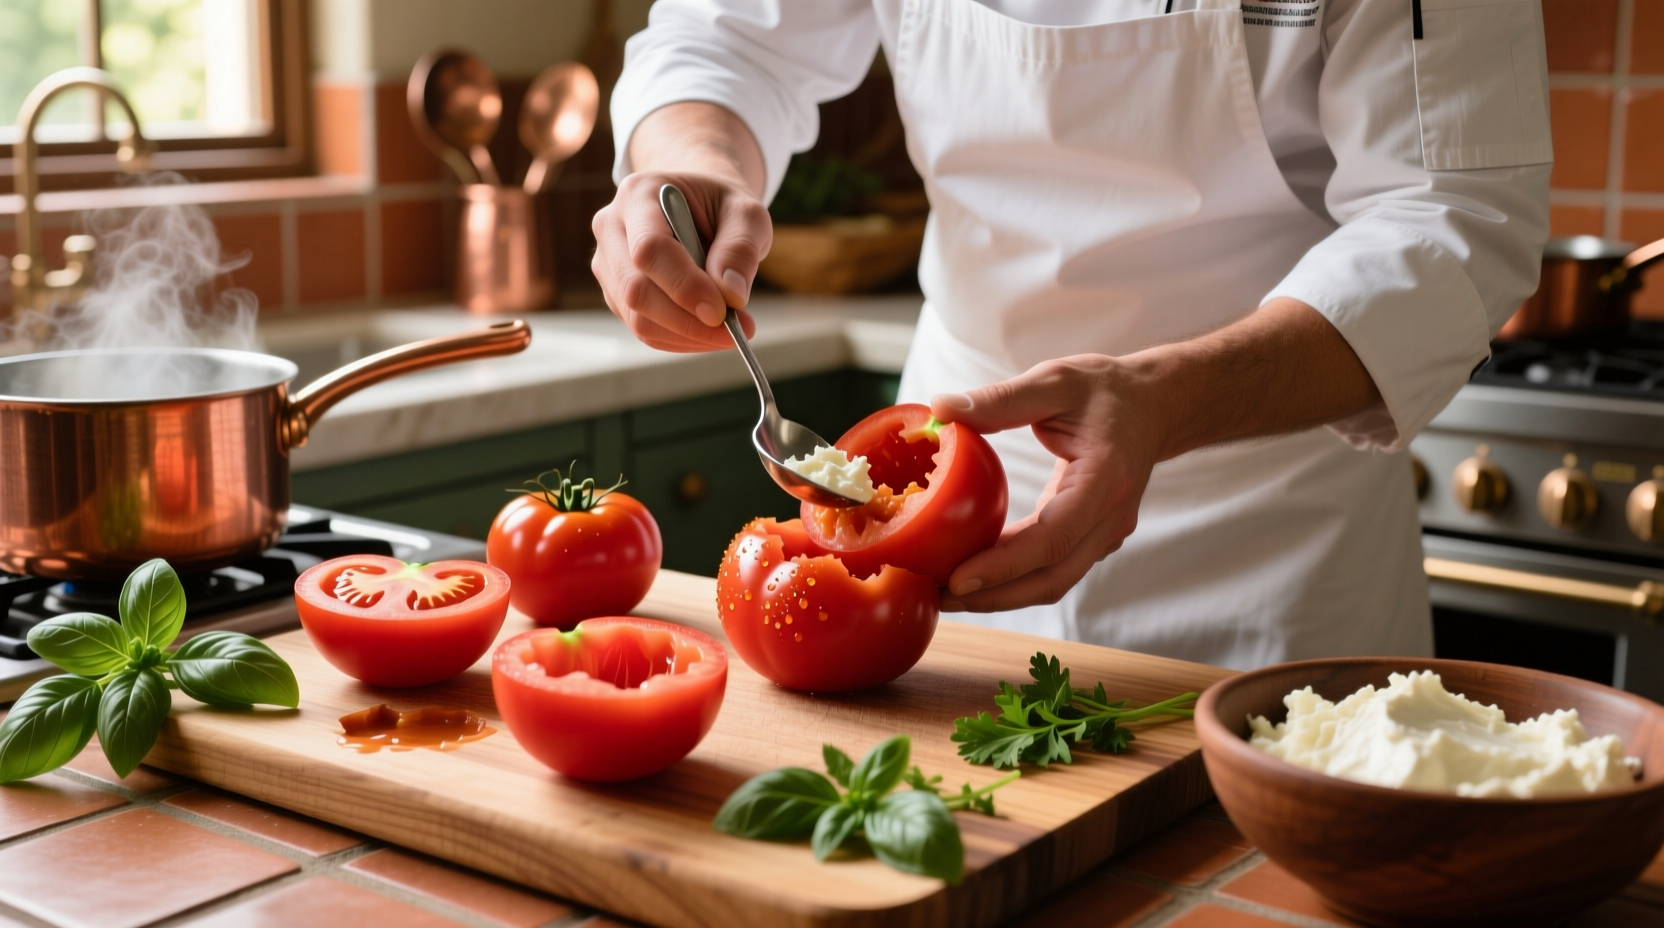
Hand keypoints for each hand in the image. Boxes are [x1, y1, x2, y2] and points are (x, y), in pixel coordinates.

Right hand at [591, 170, 767, 351]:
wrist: (699, 205)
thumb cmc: (721, 205)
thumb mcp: (746, 213)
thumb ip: (741, 248)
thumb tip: (731, 295)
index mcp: (639, 194)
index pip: (649, 249)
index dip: (683, 285)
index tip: (721, 311)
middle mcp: (611, 228)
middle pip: (636, 290)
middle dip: (688, 320)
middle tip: (735, 330)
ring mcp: (608, 264)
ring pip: (637, 318)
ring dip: (687, 335)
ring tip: (729, 331)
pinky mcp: (616, 293)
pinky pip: (643, 329)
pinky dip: (680, 339)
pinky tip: (708, 331)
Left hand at [929, 355, 1165, 612]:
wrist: (1154, 407)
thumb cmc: (1106, 391)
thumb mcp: (1055, 381)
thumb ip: (1001, 399)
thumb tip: (940, 409)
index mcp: (1104, 480)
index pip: (1053, 537)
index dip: (1004, 566)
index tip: (956, 580)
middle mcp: (1110, 518)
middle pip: (1051, 577)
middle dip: (992, 596)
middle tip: (936, 598)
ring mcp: (1105, 534)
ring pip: (1052, 582)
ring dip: (1000, 595)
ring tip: (945, 593)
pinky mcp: (1093, 539)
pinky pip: (1053, 569)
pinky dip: (1014, 579)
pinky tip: (974, 571)